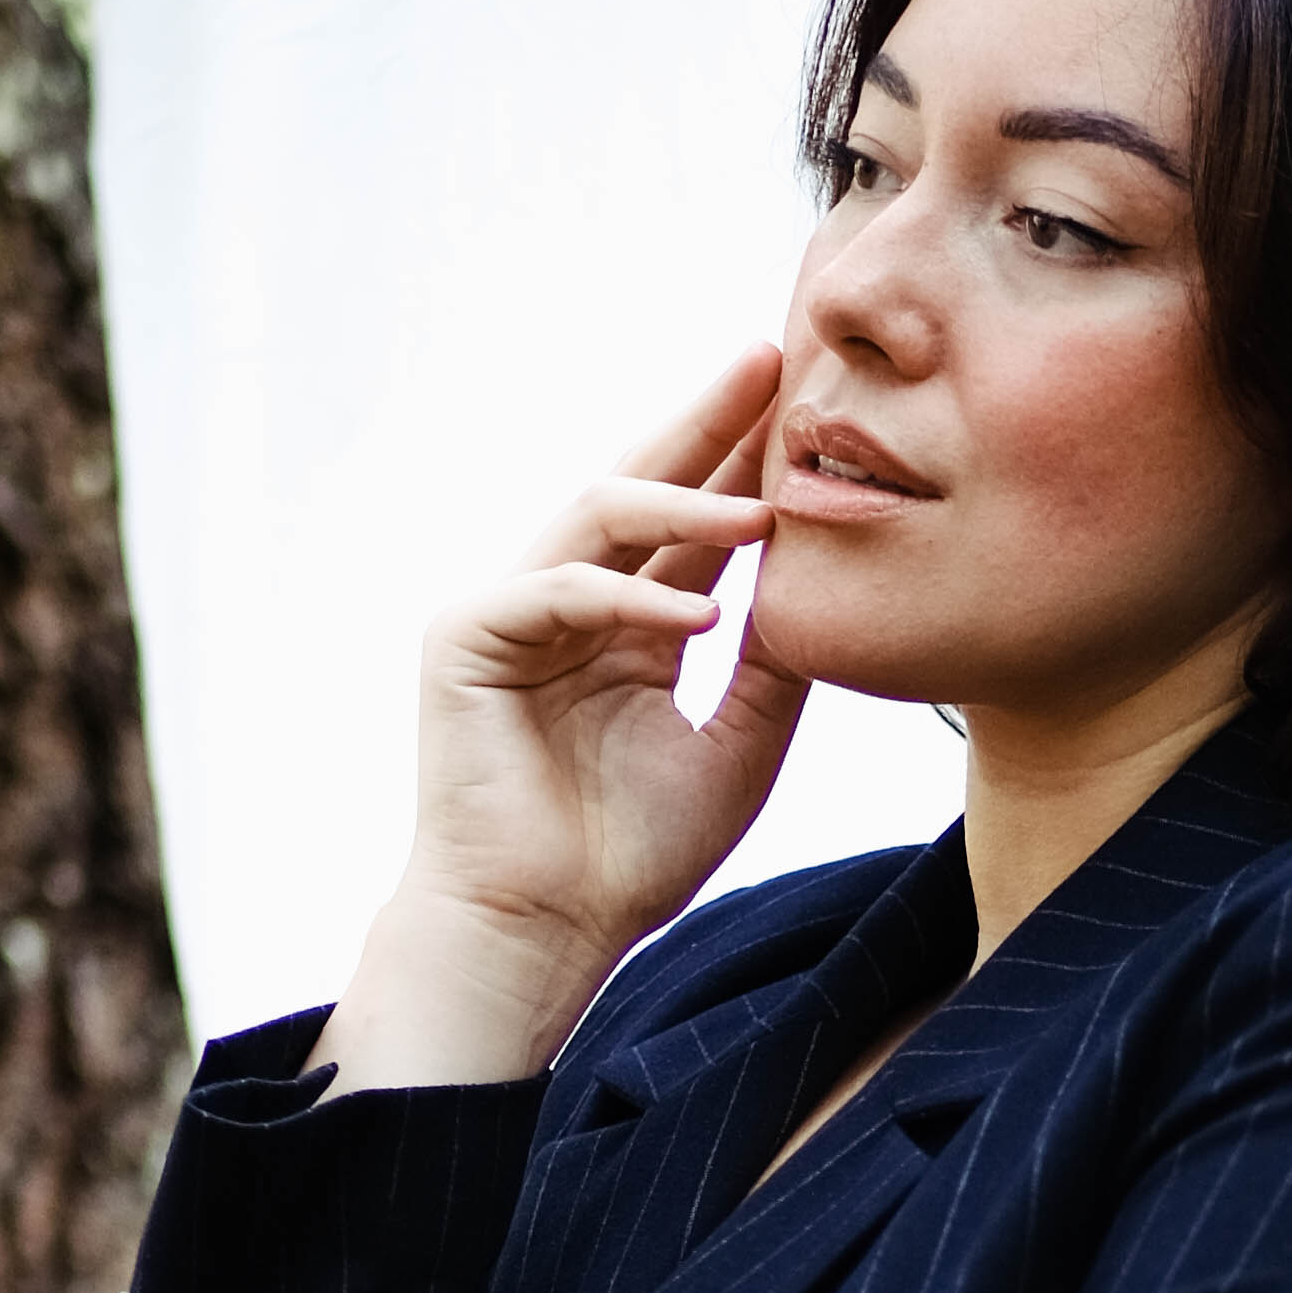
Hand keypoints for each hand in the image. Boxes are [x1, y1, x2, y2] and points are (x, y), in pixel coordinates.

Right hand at [325, 346, 808, 1087]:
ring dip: (682, 504)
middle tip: (770, 356)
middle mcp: (567, 601)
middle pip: (642, 485)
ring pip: (596, 517)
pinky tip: (701, 614)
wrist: (543, 936)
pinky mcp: (464, 638)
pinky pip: (557, 589)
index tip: (814, 407)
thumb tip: (828, 576)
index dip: (747, 463)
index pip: (692, 521)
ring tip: (764, 508)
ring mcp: (510, 612)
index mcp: (628, 623)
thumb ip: (774, 662)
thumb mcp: (738, 746)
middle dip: (707, 422)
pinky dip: (628, 597)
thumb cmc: (629, 858)